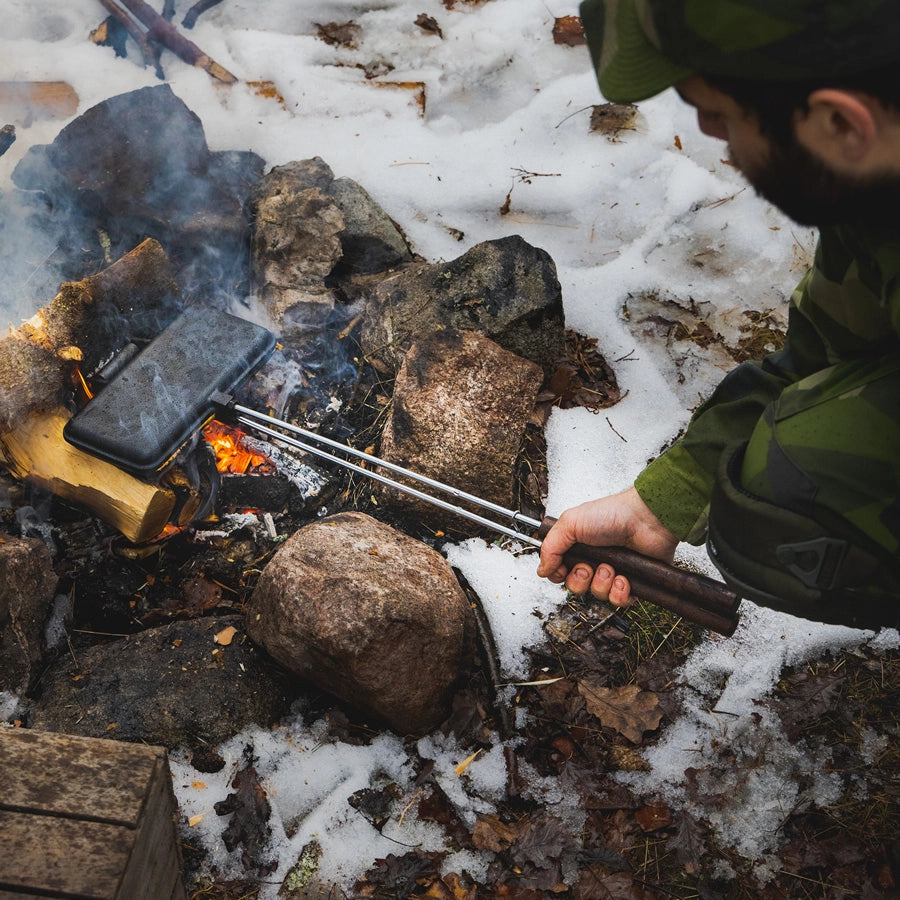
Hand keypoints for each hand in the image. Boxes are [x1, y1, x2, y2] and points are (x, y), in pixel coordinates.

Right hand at [536, 487, 677, 605]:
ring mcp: (613, 572)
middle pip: (576, 586)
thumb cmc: (612, 514)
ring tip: (610, 567)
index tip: (562, 569)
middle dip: (580, 580)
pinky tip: (623, 578)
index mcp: (578, 546)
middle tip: (588, 567)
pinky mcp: (633, 582)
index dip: (559, 574)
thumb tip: (542, 570)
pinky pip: (619, 601)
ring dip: (602, 582)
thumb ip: (550, 547)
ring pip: (597, 594)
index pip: (560, 571)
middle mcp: (594, 560)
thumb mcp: (570, 523)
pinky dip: (619, 592)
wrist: (646, 519)